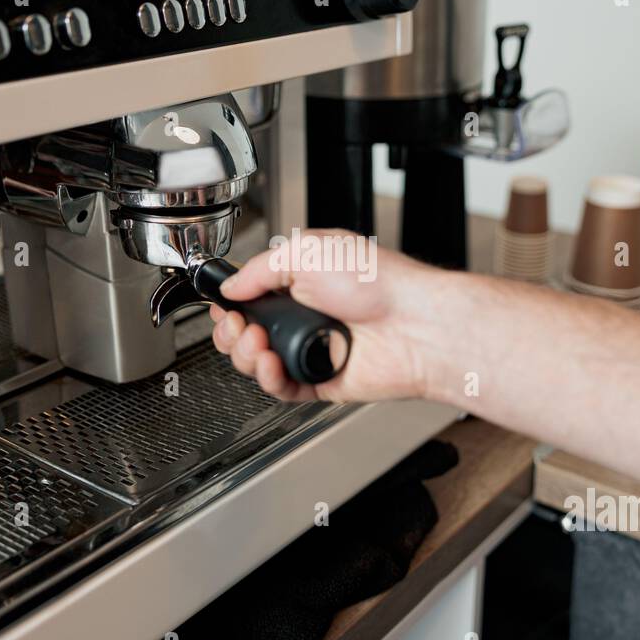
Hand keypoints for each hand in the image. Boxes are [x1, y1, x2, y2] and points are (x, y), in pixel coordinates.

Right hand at [209, 230, 438, 402]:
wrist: (414, 323)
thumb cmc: (378, 281)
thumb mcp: (308, 251)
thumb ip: (260, 268)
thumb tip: (231, 286)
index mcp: (301, 282)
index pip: (250, 297)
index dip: (232, 305)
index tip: (225, 306)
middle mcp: (305, 316)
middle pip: (246, 334)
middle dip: (231, 332)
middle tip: (237, 327)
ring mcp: (312, 349)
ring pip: (259, 364)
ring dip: (246, 355)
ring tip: (257, 343)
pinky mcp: (321, 380)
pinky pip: (282, 388)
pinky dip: (269, 379)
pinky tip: (271, 364)